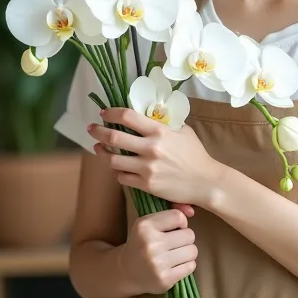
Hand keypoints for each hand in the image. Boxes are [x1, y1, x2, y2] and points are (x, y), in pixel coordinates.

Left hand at [88, 107, 224, 206]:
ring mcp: (147, 168)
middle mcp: (150, 148)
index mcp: (159, 131)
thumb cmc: (196, 155)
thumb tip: (148, 115)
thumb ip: (164, 124)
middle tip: (92, 129)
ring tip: (99, 149)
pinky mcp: (146, 185)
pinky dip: (119, 172)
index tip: (104, 113)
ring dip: (102, 154)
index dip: (111, 113)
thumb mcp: (183, 131)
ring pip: (113, 160)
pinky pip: (122, 178)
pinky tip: (119, 168)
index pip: (127, 117)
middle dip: (98, 132)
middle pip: (113, 138)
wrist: (205, 182)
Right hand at [118, 208, 197, 294]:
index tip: (173, 229)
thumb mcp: (149, 222)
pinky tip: (174, 266)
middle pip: (189, 235)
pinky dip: (186, 265)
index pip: (178, 217)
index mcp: (144, 226)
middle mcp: (150, 244)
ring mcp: (157, 264)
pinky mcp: (165, 280)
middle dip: (185, 238)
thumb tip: (192, 211)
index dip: (181, 223)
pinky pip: (191, 266)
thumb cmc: (143, 242)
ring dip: (187, 252)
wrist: (126, 271)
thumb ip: (171, 212)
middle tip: (174, 243)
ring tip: (175, 254)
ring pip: (193, 251)